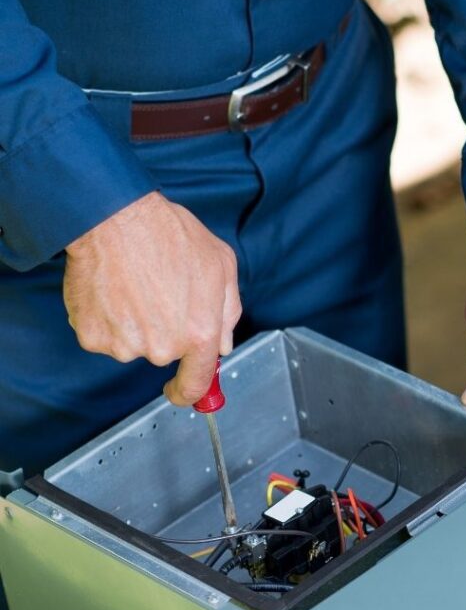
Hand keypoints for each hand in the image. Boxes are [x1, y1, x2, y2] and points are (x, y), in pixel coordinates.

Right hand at [63, 191, 241, 405]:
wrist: (114, 217)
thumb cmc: (169, 235)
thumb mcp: (221, 266)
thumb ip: (228, 312)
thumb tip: (222, 345)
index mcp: (199, 334)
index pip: (197, 383)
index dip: (190, 391)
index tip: (181, 391)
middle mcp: (163, 347)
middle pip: (163, 354)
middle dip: (163, 330)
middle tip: (157, 291)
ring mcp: (125, 345)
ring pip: (132, 344)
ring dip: (133, 323)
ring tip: (134, 285)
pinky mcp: (93, 337)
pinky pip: (104, 335)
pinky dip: (105, 318)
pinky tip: (112, 289)